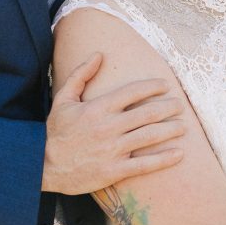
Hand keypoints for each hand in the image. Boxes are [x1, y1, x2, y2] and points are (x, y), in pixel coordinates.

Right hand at [42, 53, 185, 194]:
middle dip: (168, 108)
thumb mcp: (63, 99)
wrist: (42, 165)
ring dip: (170, 130)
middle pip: (147, 113)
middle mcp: (108, 127)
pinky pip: (145, 164)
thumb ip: (81, 74)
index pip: (133, 92)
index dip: (153, 87)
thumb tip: (99, 54)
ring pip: (150, 136)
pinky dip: (164, 159)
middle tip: (180, 106)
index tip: (165, 85)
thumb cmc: (55, 131)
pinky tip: (179, 154)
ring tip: (183, 126)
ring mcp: (112, 150)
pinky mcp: (114, 170)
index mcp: (98, 108)